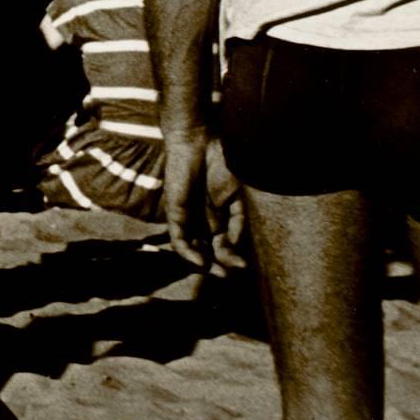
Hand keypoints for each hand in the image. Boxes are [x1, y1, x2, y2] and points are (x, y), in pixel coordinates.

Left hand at [162, 125, 246, 273]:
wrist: (202, 142)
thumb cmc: (223, 165)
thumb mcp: (237, 199)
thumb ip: (237, 223)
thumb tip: (234, 246)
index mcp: (219, 218)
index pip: (224, 247)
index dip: (232, 259)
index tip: (244, 267)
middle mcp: (202, 221)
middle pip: (208, 253)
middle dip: (219, 267)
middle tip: (230, 276)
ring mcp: (188, 218)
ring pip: (192, 250)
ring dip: (204, 265)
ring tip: (219, 273)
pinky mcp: (175, 212)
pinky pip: (178, 238)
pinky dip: (188, 253)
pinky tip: (201, 263)